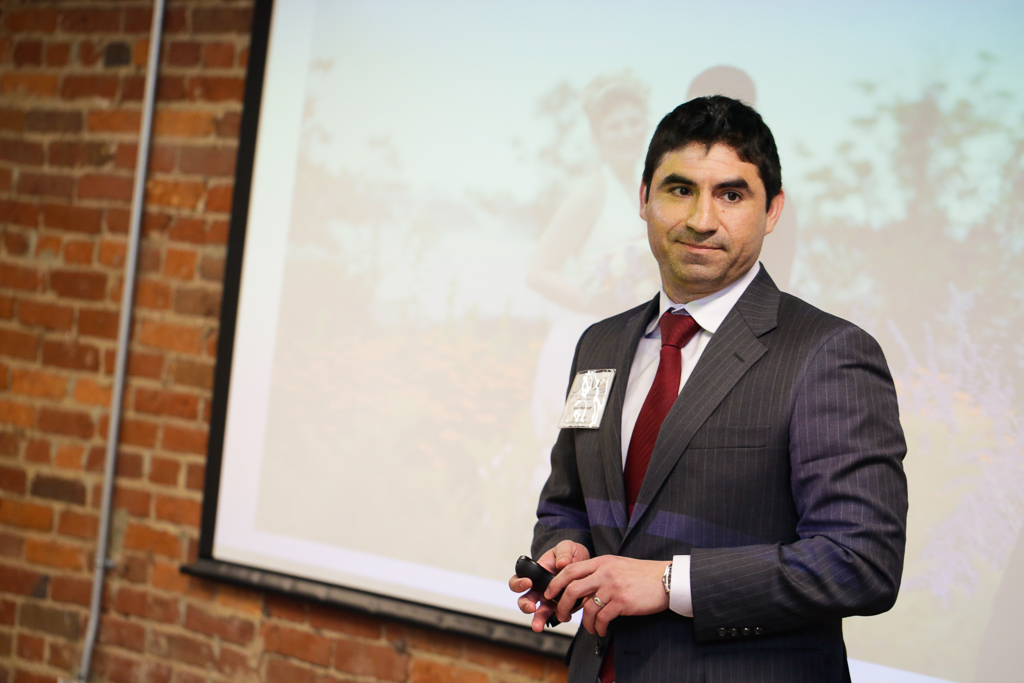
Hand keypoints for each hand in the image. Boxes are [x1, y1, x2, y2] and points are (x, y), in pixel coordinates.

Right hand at [509, 540, 590, 631]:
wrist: (584, 563)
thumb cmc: (570, 553)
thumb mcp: (567, 547)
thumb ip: (563, 552)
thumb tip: (561, 563)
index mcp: (535, 573)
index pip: (518, 579)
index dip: (519, 583)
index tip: (528, 582)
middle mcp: (539, 588)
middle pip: (524, 600)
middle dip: (525, 605)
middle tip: (531, 607)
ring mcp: (549, 599)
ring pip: (538, 612)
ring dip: (537, 619)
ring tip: (538, 626)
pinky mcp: (561, 606)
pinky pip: (556, 615)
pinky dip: (558, 618)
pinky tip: (564, 618)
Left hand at [544, 555, 670, 636]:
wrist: (666, 579)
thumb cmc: (642, 574)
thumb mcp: (617, 565)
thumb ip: (599, 572)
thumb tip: (580, 589)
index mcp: (601, 562)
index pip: (570, 570)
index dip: (556, 583)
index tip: (550, 594)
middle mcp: (604, 572)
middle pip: (572, 589)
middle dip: (563, 605)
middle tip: (562, 615)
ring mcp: (613, 587)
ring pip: (587, 608)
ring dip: (585, 623)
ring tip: (590, 628)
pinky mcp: (622, 602)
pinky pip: (603, 618)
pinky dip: (599, 628)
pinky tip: (602, 630)